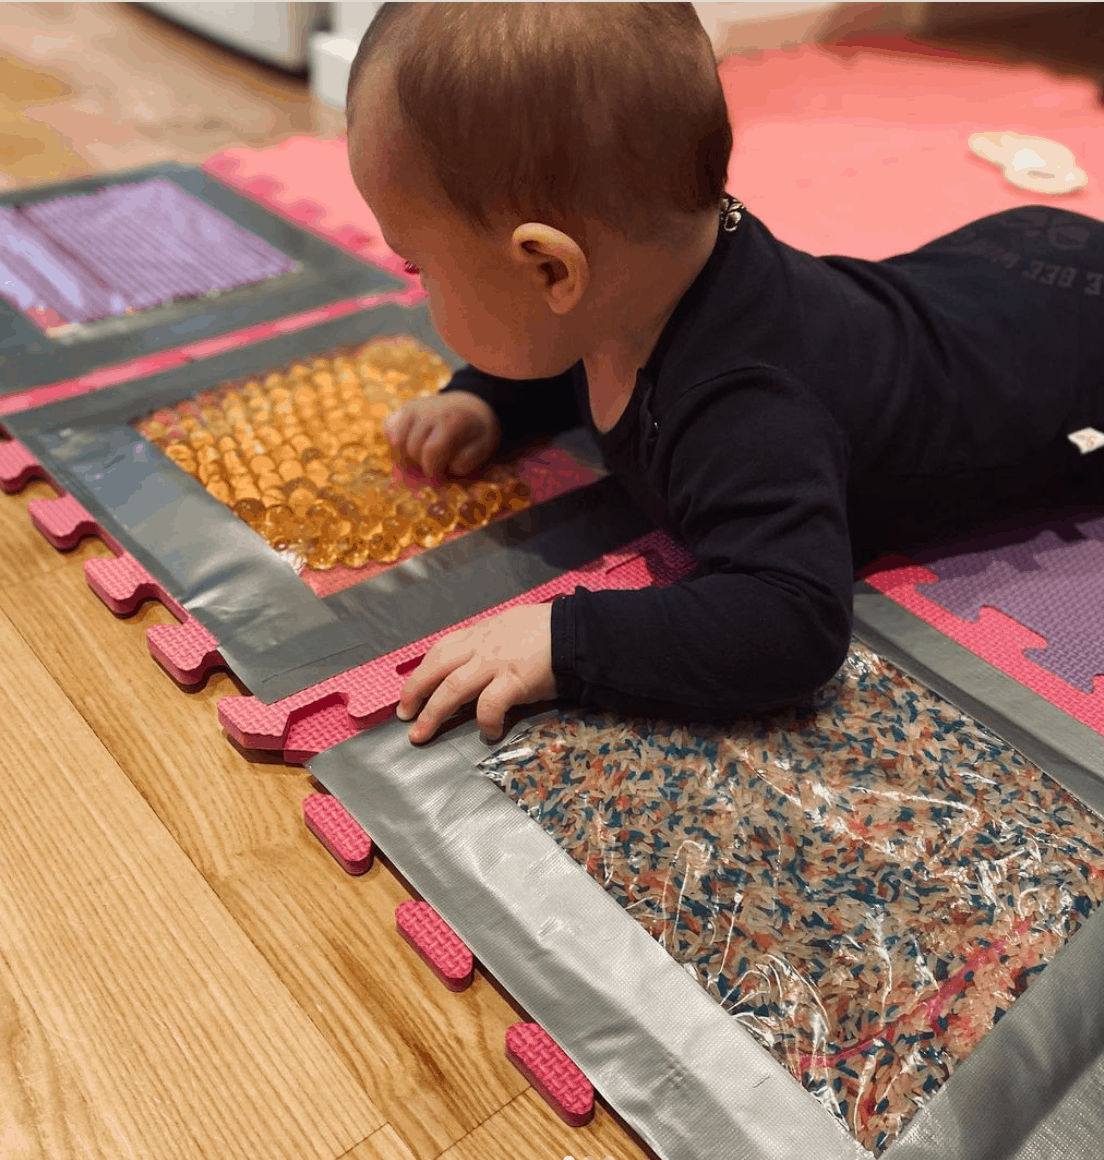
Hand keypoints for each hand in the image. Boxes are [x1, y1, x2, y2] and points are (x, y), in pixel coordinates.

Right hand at [383, 390, 500, 479]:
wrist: (472, 404)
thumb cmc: (478, 430)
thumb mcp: (484, 446)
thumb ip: (468, 460)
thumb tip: (449, 469)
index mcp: (452, 420)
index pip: (431, 451)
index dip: (432, 472)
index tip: (438, 482)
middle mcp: (429, 410)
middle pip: (412, 449)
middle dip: (421, 467)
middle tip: (433, 473)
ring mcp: (414, 407)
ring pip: (397, 442)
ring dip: (407, 458)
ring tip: (423, 462)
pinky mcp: (404, 408)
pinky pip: (389, 428)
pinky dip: (397, 442)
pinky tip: (412, 447)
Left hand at [396, 603, 556, 742]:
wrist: (577, 631)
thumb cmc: (549, 630)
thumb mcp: (511, 626)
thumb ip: (491, 643)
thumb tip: (477, 661)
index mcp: (480, 634)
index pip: (441, 650)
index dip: (421, 672)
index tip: (411, 691)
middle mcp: (481, 647)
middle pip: (436, 669)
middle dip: (414, 693)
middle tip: (405, 715)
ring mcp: (495, 664)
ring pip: (451, 689)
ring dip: (433, 714)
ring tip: (422, 734)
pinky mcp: (514, 681)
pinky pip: (489, 705)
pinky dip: (484, 722)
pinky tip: (488, 732)